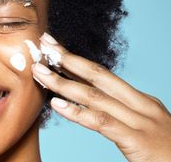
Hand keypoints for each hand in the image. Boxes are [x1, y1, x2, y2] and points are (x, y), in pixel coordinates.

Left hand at [32, 33, 170, 161]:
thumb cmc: (164, 153)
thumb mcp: (143, 127)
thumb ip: (119, 115)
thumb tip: (88, 105)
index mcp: (141, 101)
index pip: (102, 75)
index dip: (76, 61)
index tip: (54, 48)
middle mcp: (141, 105)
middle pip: (97, 76)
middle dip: (68, 59)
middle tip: (44, 45)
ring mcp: (140, 121)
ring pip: (94, 96)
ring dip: (63, 83)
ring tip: (39, 72)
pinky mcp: (137, 140)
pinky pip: (102, 122)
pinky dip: (77, 113)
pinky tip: (56, 104)